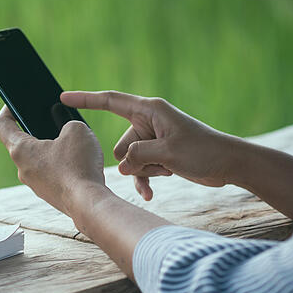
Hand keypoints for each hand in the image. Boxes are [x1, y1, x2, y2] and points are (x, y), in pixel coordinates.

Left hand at [0, 105, 110, 216]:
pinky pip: (51, 173)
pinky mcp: (49, 193)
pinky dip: (61, 164)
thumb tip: (67, 130)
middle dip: (37, 129)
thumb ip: (68, 121)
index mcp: (21, 150)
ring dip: (51, 148)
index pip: (2, 126)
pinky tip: (77, 160)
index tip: (13, 103)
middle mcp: (22, 169)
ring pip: (38, 160)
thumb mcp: (77, 129)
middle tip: (51, 119)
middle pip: (23, 143)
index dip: (7, 110)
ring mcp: (35, 184)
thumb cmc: (79, 166)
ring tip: (71, 141)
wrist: (88, 203)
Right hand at [60, 91, 237, 200]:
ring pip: (129, 160)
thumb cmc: (203, 151)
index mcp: (149, 110)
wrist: (230, 164)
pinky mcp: (158, 154)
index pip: (109, 101)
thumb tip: (122, 165)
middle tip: (159, 163)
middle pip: (121, 143)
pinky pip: (140, 168)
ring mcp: (153, 139)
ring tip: (166, 172)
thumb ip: (137, 155)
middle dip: (133, 159)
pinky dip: (145, 179)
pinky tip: (150, 194)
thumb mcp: (167, 152)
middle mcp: (148, 122)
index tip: (63, 97)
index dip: (85, 99)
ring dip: (143, 172)